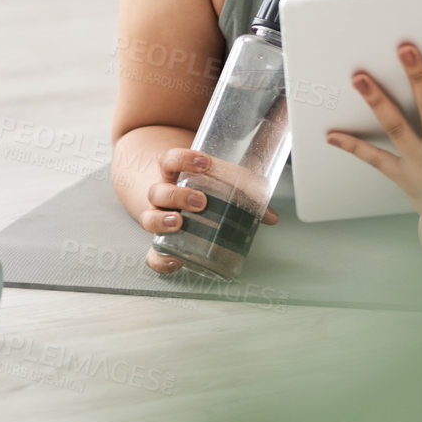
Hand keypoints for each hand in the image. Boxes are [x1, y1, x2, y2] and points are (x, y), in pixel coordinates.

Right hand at [142, 147, 279, 274]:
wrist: (170, 198)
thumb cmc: (196, 190)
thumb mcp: (216, 185)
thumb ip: (243, 195)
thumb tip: (272, 216)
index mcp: (174, 175)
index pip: (170, 160)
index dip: (183, 159)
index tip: (204, 162)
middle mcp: (162, 195)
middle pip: (158, 192)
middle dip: (178, 195)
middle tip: (200, 201)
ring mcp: (158, 218)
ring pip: (149, 218)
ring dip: (163, 221)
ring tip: (180, 223)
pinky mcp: (160, 242)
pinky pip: (152, 254)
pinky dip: (160, 260)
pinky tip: (177, 262)